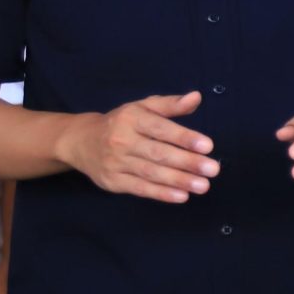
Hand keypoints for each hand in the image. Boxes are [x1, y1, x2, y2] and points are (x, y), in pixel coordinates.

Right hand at [58, 91, 216, 202]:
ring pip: (151, 173)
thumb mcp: (142, 108)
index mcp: (132, 119)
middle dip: (187, 162)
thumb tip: (197, 97)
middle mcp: (122, 140)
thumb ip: (170, 104)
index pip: (161, 128)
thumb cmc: (121, 123)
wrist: (81, 141)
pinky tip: (182, 196)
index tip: (207, 146)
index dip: (184, 137)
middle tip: (213, 169)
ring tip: (203, 185)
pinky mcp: (112, 181)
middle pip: (158, 153)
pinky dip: (161, 193)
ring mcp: (116, 162)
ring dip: (179, 180)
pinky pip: (140, 188)